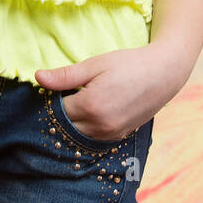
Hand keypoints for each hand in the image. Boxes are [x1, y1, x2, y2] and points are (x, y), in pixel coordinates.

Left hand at [34, 42, 189, 142]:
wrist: (164, 73)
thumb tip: (37, 77)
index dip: (50, 99)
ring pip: (76, 135)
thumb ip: (65, 75)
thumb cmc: (129, 64)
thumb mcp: (95, 64)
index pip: (55, 110)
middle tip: (60, 95)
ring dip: (70, 123)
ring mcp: (110, 134)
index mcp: (90, 106)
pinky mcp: (118, 136)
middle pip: (64, 127)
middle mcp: (99, 126)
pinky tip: (87, 112)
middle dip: (58, 114)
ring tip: (74, 102)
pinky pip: (91, 138)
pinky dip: (84, 128)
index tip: (50, 89)